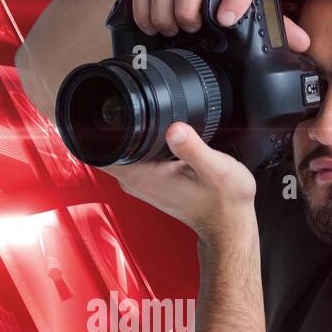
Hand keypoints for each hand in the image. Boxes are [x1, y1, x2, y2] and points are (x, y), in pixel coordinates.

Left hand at [111, 121, 256, 239]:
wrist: (228, 224)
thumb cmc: (224, 202)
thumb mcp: (215, 169)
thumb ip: (193, 148)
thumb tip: (175, 128)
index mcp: (143, 176)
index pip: (102, 147)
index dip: (105, 124)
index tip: (118, 107)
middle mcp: (135, 182)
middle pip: (107, 145)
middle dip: (118, 124)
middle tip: (143, 110)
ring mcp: (140, 183)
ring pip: (120, 150)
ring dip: (130, 133)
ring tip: (154, 122)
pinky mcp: (149, 183)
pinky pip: (133, 158)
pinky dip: (141, 145)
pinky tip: (161, 139)